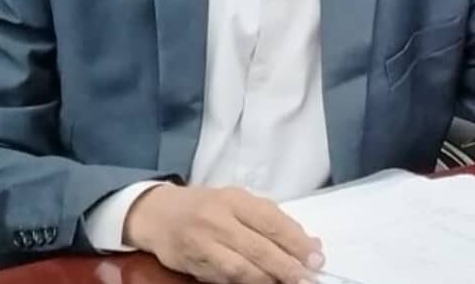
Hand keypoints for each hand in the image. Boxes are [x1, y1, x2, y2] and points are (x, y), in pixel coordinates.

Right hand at [124, 185, 323, 283]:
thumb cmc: (206, 207)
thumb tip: (311, 244)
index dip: (297, 242)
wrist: (157, 214)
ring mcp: (203, 242)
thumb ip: (272, 220)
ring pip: (242, 268)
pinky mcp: (193, 262)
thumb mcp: (238, 203)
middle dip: (288, 267)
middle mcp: (218, 218)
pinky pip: (223, 278)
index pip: (272, 221)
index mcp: (234, 198)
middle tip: (309, 279)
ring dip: (269, 279)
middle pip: (259, 247)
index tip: (317, 258)